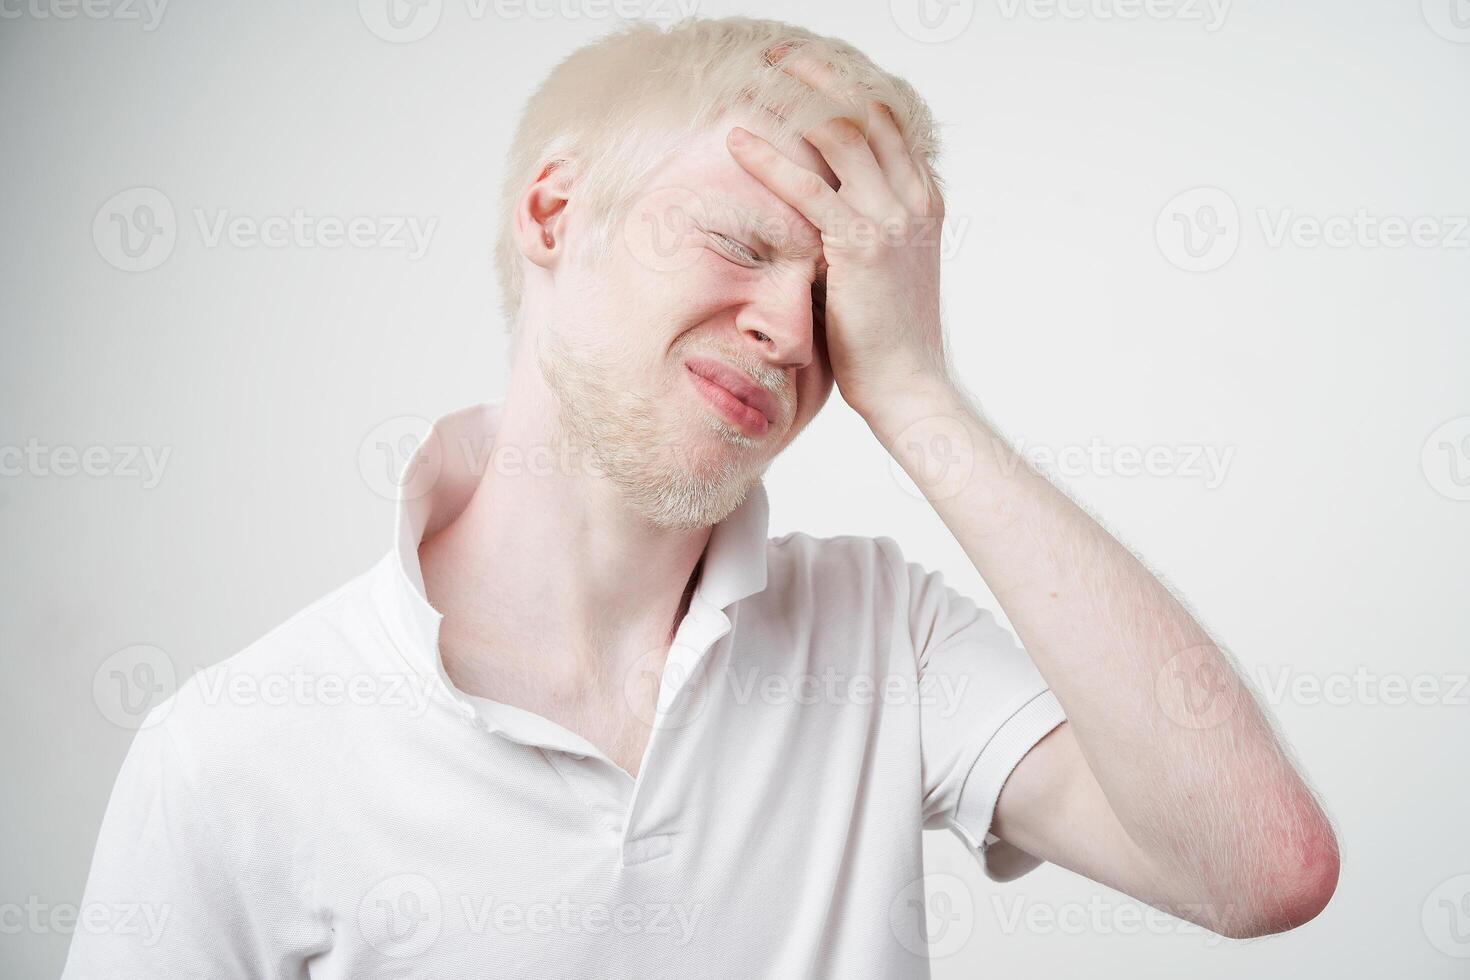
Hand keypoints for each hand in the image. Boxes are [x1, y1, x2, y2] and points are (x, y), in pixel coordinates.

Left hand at [725, 51, 951, 421]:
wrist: (910, 386)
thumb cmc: (887, 340)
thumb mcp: (882, 271)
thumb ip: (857, 232)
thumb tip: (812, 215)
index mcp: (924, 202)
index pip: (888, 124)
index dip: (846, 90)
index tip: (809, 72)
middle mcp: (914, 201)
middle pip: (868, 112)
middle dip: (822, 76)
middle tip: (781, 56)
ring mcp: (893, 219)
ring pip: (842, 134)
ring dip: (796, 99)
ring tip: (758, 77)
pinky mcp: (862, 246)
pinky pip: (809, 188)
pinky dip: (770, 160)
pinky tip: (737, 142)